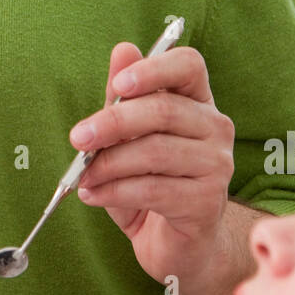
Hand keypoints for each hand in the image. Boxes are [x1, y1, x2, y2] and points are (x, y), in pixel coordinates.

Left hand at [70, 42, 235, 288]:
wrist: (175, 245)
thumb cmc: (150, 183)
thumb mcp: (127, 138)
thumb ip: (123, 97)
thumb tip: (122, 49)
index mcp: (198, 101)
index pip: (189, 65)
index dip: (153, 68)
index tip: (118, 85)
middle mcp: (216, 128)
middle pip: (164, 110)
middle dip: (113, 122)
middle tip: (77, 138)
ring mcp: (217, 165)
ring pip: (156, 152)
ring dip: (108, 164)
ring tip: (82, 176)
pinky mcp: (207, 202)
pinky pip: (155, 190)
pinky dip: (115, 192)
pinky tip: (93, 196)